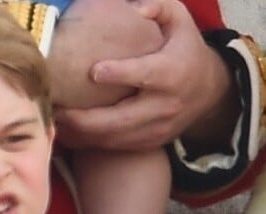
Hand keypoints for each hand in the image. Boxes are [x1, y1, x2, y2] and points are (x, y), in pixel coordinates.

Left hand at [55, 0, 236, 150]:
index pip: (145, 75)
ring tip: (55, 125)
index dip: (120, 74)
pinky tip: (70, 136)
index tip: (93, 72)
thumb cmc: (186, 49)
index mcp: (172, 72)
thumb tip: (132, 6)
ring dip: (84, 135)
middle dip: (87, 119)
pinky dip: (93, 144)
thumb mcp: (180, 19)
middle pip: (123, 119)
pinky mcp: (152, 142)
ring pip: (117, 139)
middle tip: (57, 110)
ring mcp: (158, 128)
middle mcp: (165, 105)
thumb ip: (157, 6)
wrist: (210, 92)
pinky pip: (119, 148)